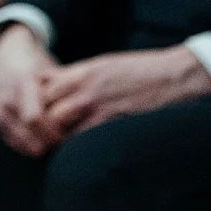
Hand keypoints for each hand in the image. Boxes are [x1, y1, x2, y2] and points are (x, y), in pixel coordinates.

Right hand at [0, 24, 63, 157]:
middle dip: (51, 144)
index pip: (34, 118)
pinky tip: (41, 139)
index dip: (54, 133)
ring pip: (23, 146)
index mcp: (22, 82)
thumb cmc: (36, 64)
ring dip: (41, 147)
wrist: (4, 56)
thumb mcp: (52, 71)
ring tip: (55, 140)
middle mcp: (7, 98)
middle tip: (67, 141)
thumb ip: (66, 90)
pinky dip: (29, 146)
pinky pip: (15, 145)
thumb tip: (90, 108)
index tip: (70, 135)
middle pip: (31, 138)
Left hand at [39, 45, 210, 139]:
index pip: (42, 85)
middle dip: (42, 120)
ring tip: (63, 140)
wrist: (173, 76)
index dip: (37, 99)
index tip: (41, 108)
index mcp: (82, 71)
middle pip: (44, 107)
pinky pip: (81, 138)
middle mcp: (84, 87)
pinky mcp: (111, 122)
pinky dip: (77, 144)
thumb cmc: (140, 70)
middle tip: (48, 130)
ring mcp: (97, 106)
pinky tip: (82, 146)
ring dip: (57, 135)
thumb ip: (79, 76)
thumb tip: (59, 85)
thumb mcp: (104, 64)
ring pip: (58, 125)